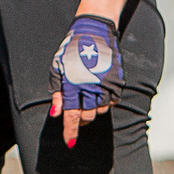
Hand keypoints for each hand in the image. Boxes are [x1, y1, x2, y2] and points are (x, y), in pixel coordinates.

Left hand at [50, 14, 120, 146]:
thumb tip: (57, 114)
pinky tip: (98, 92)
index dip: (71, 132)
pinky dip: (105, 102)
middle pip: (87, 116)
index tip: (70, 142)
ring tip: (87, 98)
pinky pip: (112, 101)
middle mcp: (90, 87)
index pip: (72, 116)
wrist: (94, 31)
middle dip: (80, 119)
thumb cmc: (71, 50)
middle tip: (76, 112)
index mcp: (73, 85)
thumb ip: (57, 92)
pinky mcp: (117, 81)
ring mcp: (106, 84)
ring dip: (92, 110)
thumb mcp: (57, 68)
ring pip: (100, 111)